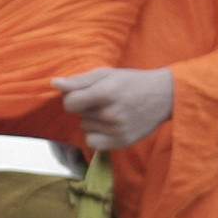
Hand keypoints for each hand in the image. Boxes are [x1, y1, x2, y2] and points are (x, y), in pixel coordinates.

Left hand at [52, 67, 173, 150]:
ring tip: (112, 111)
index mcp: (106, 92)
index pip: (70, 103)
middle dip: (87, 108)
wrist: (163, 96)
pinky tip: (109, 126)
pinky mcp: (122, 142)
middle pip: (79, 116)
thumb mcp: (106, 74)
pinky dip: (97, 136)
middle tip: (107, 101)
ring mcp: (117, 130)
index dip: (73, 99)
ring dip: (93, 121)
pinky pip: (93, 143)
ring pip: (85, 129)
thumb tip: (54, 84)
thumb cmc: (131, 82)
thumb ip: (79, 80)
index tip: (83, 95)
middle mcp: (111, 114)